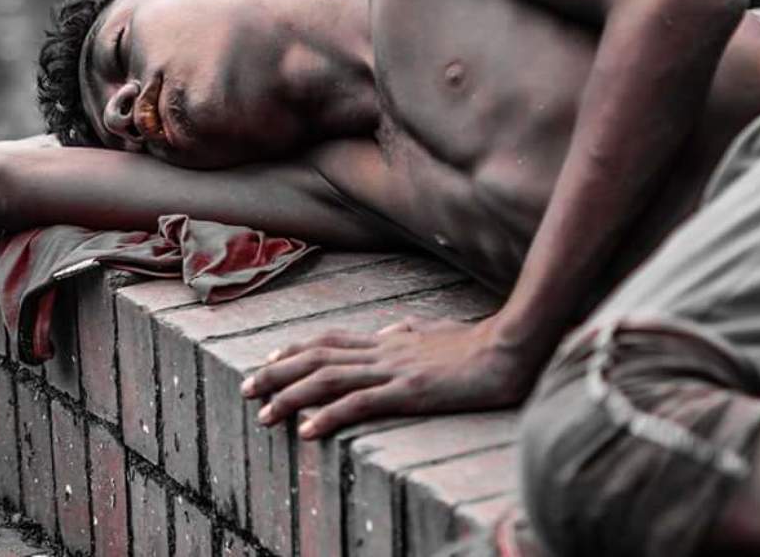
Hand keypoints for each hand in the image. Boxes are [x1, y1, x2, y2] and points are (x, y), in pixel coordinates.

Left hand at [240, 315, 543, 438]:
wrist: (513, 348)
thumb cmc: (482, 344)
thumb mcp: (440, 333)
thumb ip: (412, 331)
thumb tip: (393, 329)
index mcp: (389, 340)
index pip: (330, 341)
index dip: (294, 350)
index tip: (266, 362)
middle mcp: (384, 350)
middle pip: (316, 357)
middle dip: (277, 373)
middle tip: (246, 390)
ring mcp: (395, 370)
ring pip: (328, 379)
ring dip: (291, 397)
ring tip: (264, 415)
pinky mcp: (410, 392)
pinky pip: (360, 403)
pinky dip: (329, 415)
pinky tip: (307, 431)